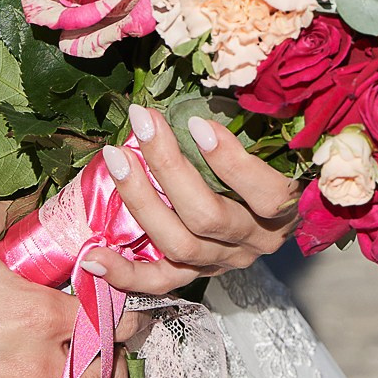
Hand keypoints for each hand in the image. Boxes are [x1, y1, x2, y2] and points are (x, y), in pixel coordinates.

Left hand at [87, 103, 298, 298]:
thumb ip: (257, 125)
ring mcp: (223, 261)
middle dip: (169, 166)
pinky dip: (124, 273)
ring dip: (141, 200)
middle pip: (208, 215)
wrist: (269, 214)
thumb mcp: (278, 144)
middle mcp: (255, 241)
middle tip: (143, 122)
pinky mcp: (196, 275)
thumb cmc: (275, 162)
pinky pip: (159, 281)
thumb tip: (208, 95)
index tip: (196, 123)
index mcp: (284, 210)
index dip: (232, 163)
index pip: (266, 196)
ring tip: (116, 157)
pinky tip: (92, 255)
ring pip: (179, 244)